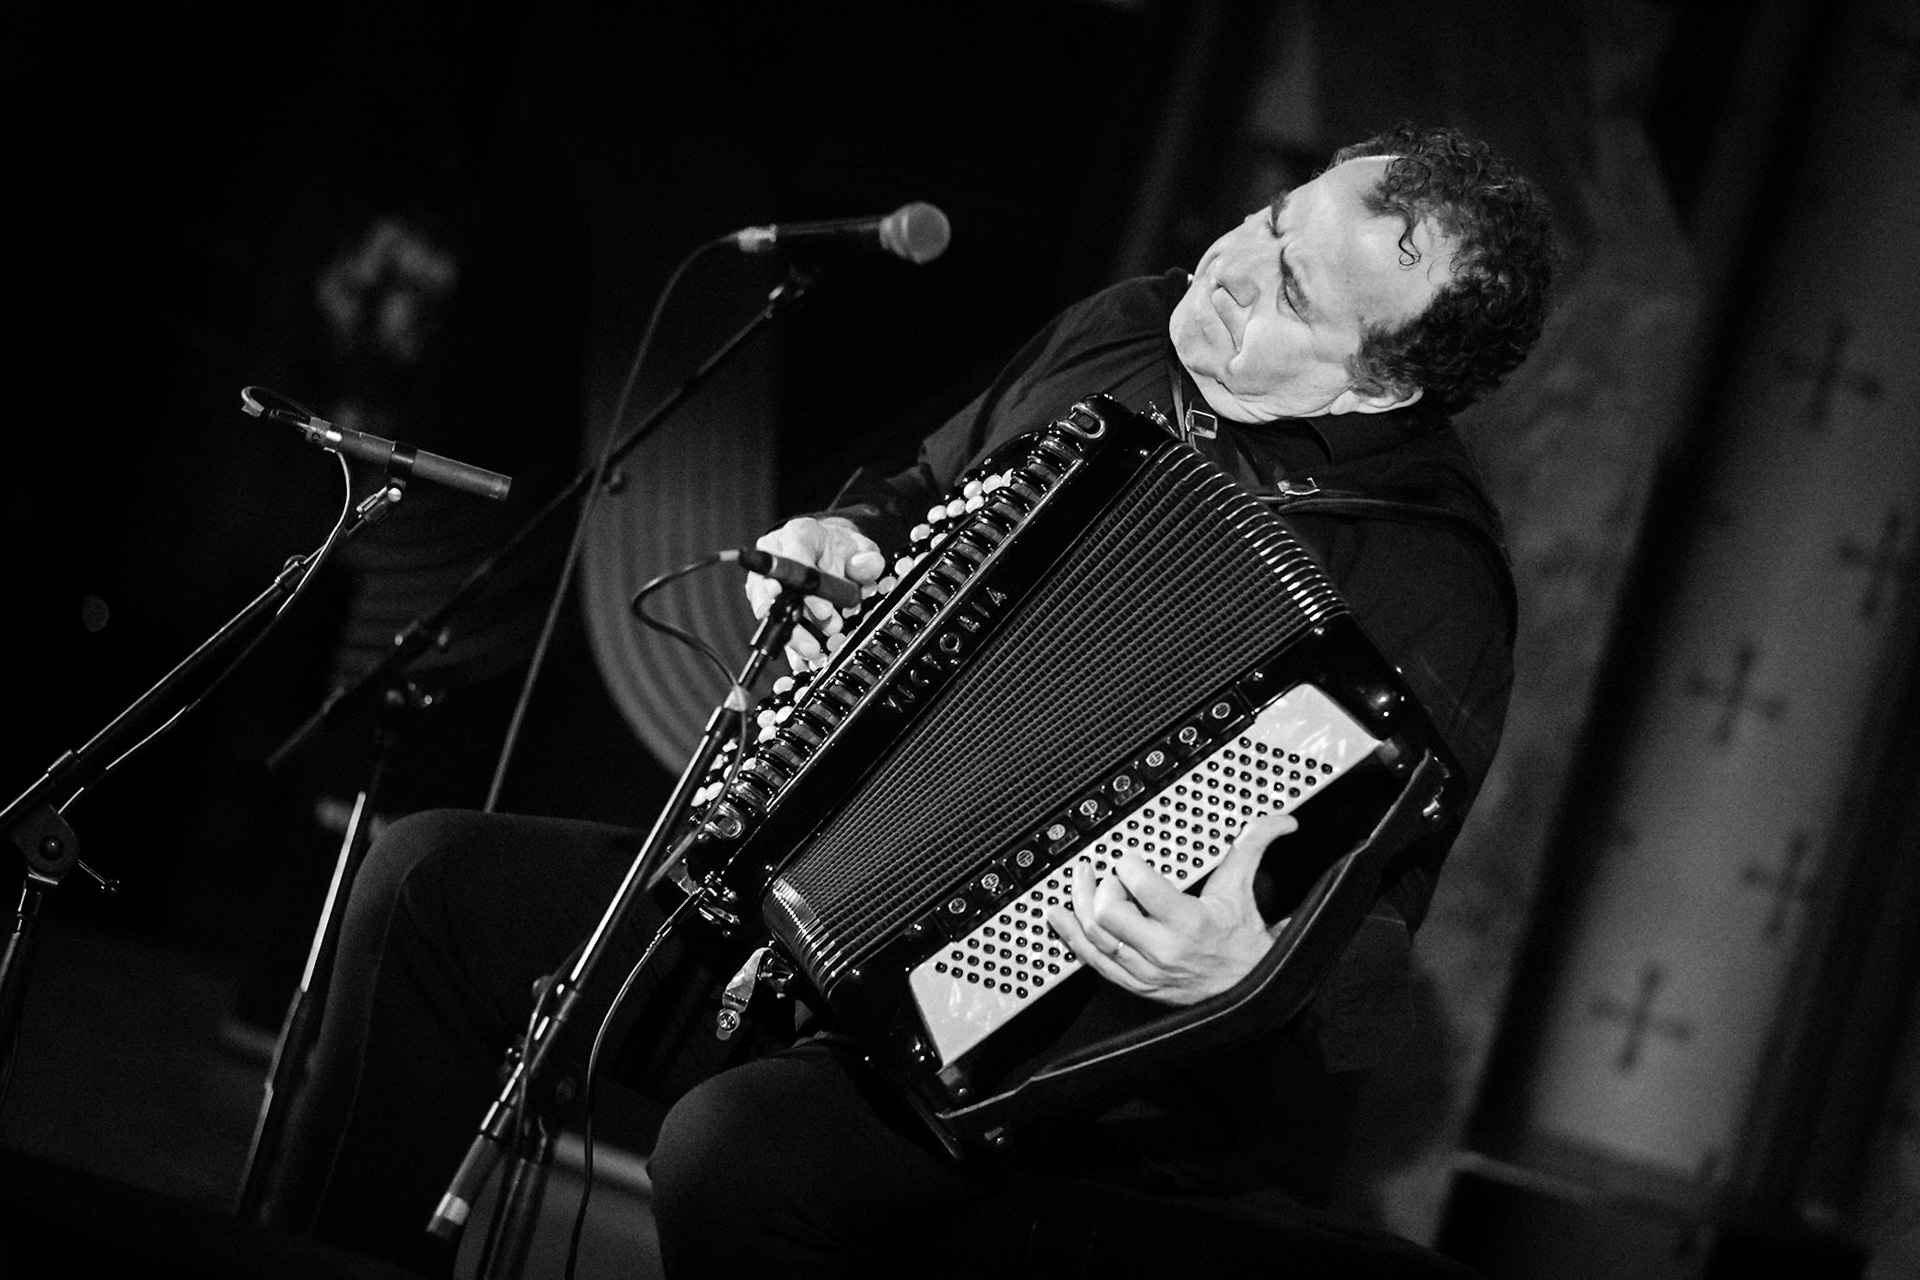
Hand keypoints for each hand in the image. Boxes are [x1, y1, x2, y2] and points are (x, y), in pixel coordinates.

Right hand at [746, 516, 885, 669]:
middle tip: (825, 628)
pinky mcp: (765, 601)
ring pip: (768, 608)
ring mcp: (766, 579)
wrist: (827, 550)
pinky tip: (801, 659)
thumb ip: (865, 558)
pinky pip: (772, 624)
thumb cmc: (839, 548)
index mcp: (798, 534)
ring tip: (814, 651)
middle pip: (774, 584)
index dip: (806, 583)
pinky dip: (788, 643)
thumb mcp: (859, 547)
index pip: (795, 553)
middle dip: (798, 612)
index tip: (824, 610)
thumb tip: (868, 567)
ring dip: (792, 632)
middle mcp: (774, 554)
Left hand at [1045, 811, 1297, 1005]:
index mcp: (1188, 922)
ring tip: (1078, 881)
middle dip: (1102, 887)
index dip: (1127, 866)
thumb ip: (1254, 847)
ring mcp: (1145, 970)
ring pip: (1095, 936)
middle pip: (1108, 914)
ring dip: (1078, 905)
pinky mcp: (1134, 983)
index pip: (1140, 888)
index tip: (1129, 858)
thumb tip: (1280, 820)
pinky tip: (1059, 917)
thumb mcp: (1243, 890)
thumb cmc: (1241, 939)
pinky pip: (1093, 961)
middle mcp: (1162, 950)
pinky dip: (1070, 937)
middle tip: (1106, 874)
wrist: (1247, 989)